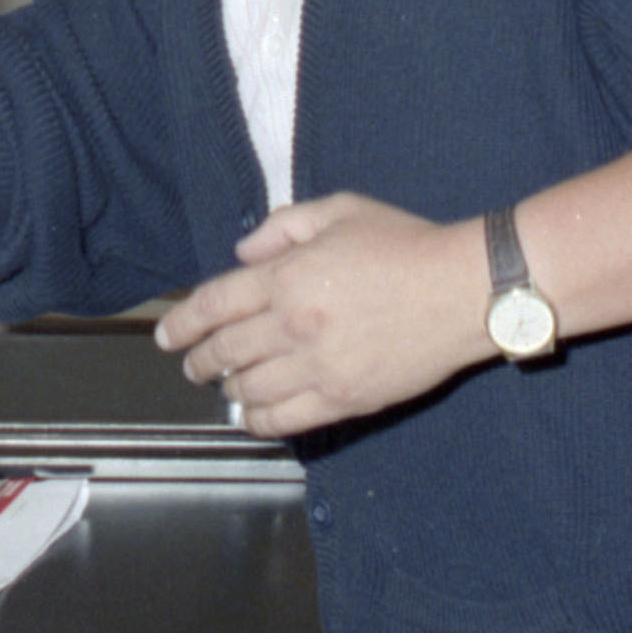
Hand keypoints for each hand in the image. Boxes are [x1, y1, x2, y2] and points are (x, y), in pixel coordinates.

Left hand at [152, 193, 492, 437]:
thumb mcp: (340, 210)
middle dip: (198, 360)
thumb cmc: (406, 244)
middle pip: (223, 351)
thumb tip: (244, 254)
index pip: (213, 306)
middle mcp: (293, 325)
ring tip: (225, 386)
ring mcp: (317, 366)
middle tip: (192, 364)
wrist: (464, 289)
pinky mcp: (344, 399)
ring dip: (228, 389)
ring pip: (248, 389)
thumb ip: (283, 226)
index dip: (182, 324)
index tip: (167, 336)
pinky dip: (258, 422)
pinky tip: (251, 416)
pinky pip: (284, 420)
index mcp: (287, 277)